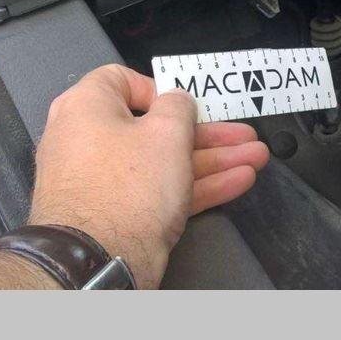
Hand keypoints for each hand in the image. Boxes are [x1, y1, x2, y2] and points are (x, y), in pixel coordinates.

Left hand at [29, 64, 268, 288]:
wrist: (99, 259)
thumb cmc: (127, 185)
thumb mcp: (167, 132)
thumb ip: (179, 106)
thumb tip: (178, 100)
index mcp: (87, 106)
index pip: (121, 80)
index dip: (160, 88)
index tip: (187, 104)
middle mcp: (88, 140)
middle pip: (156, 127)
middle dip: (208, 133)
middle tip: (241, 134)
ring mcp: (104, 180)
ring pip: (164, 161)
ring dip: (213, 160)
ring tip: (254, 158)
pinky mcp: (119, 213)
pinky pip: (160, 189)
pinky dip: (197, 185)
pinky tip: (237, 181)